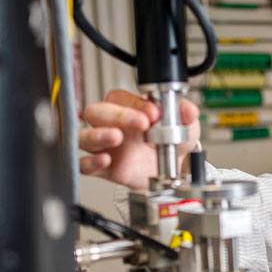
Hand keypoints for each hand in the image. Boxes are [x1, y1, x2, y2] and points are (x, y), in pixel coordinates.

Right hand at [78, 89, 200, 189]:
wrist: (174, 172)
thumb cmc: (172, 144)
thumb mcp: (185, 126)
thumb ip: (187, 115)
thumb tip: (187, 108)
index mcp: (129, 110)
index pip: (119, 98)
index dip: (135, 103)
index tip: (154, 113)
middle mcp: (112, 125)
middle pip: (96, 112)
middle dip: (117, 115)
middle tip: (141, 124)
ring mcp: (106, 147)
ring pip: (84, 135)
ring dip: (98, 135)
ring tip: (116, 137)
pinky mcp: (105, 169)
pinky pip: (84, 164)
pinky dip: (90, 162)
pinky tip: (105, 160)